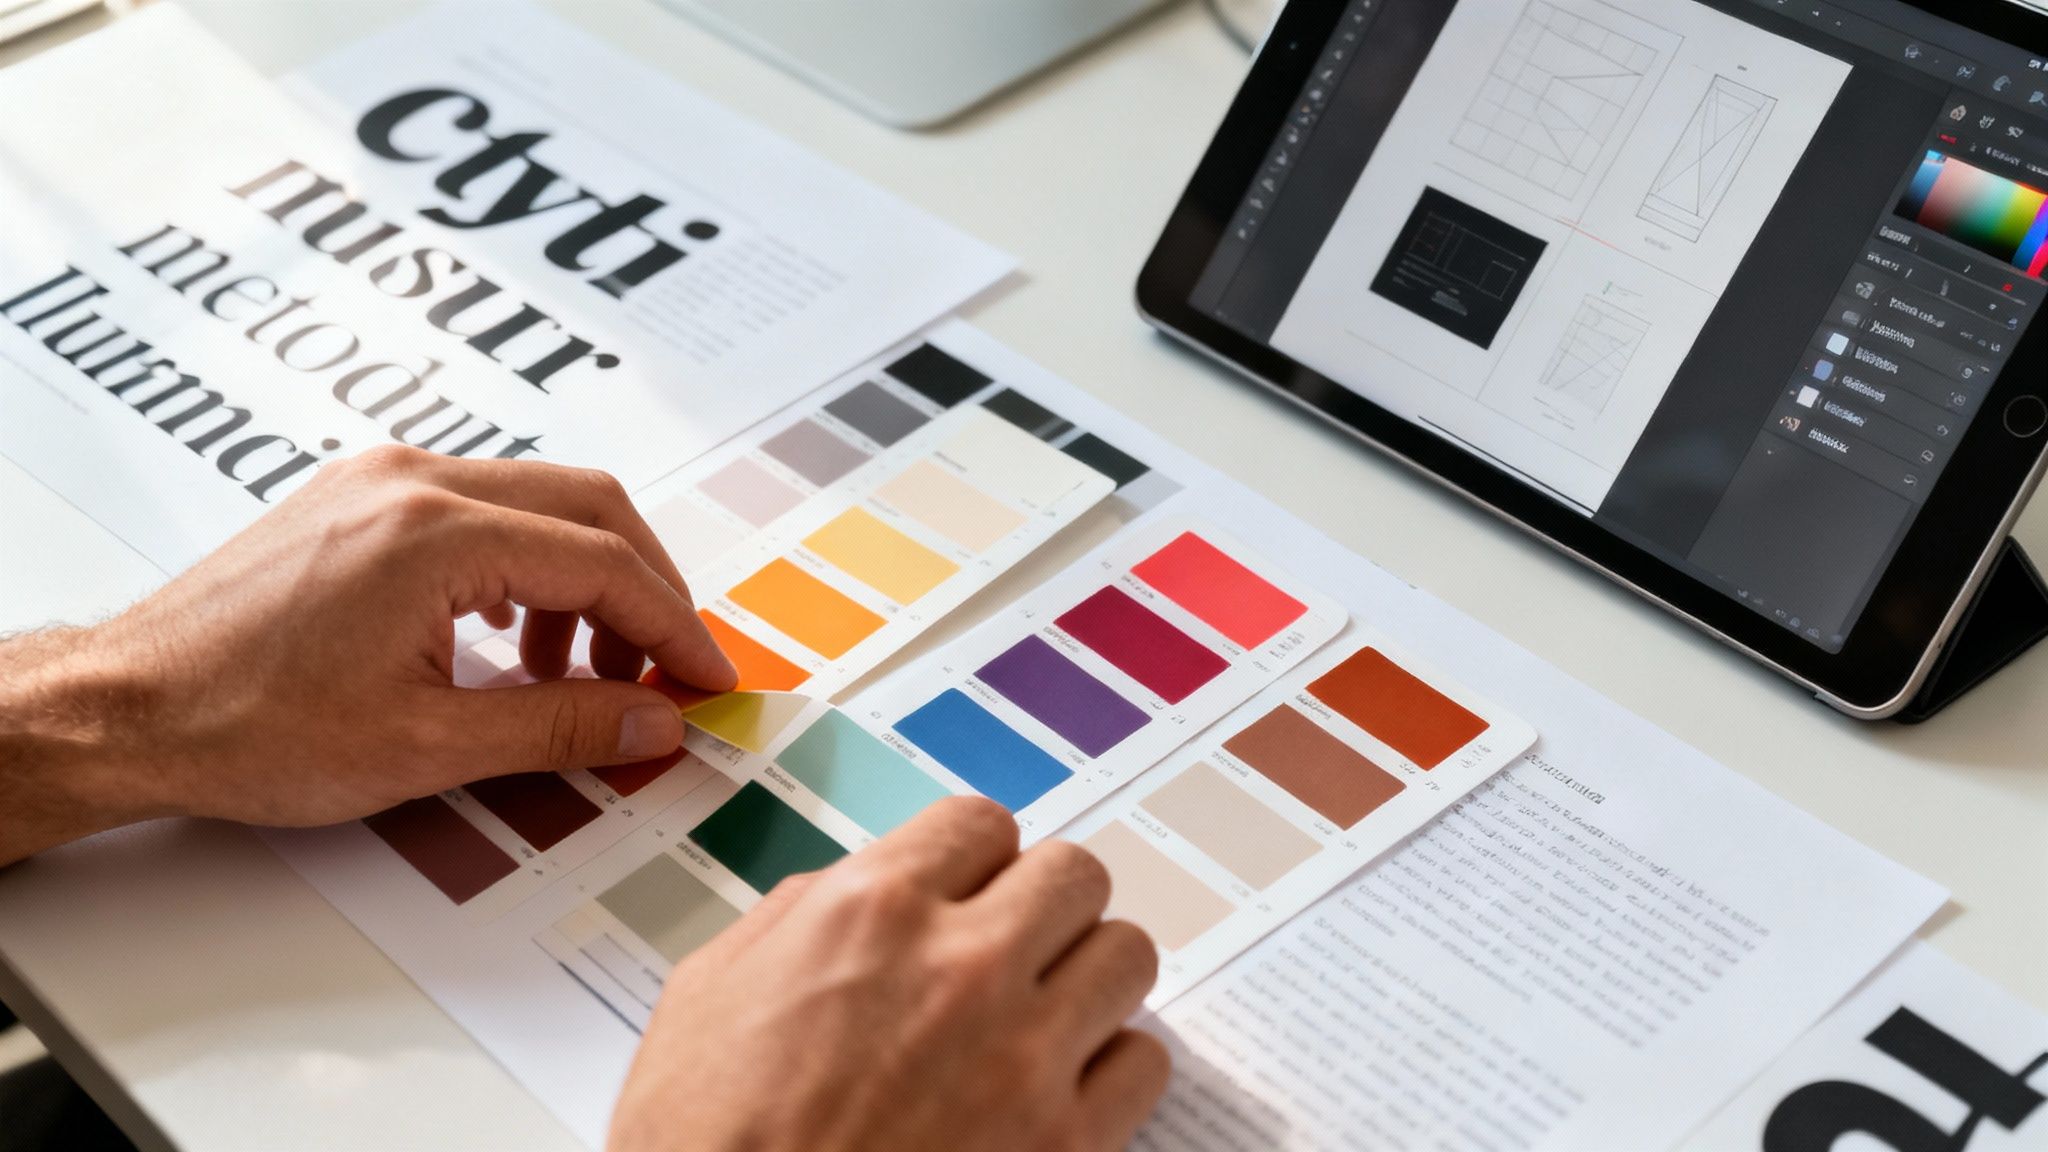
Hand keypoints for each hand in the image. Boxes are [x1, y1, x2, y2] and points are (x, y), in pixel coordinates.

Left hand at [0, 445, 735, 863]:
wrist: (126, 710)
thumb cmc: (245, 726)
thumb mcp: (425, 747)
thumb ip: (562, 727)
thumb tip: (654, 721)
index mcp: (437, 532)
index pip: (604, 562)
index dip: (673, 627)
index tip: (706, 681)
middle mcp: (414, 482)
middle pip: (588, 506)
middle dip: (646, 590)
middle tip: (668, 671)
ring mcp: (383, 481)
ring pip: (538, 504)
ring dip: (585, 583)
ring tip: (582, 677)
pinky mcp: (360, 498)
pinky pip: (482, 511)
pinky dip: (526, 571)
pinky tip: (512, 645)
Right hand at [610, 797, 1169, 1151]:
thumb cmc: (701, 1145)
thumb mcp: (706, 995)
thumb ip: (792, 920)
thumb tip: (845, 890)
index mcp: (870, 913)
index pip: (980, 823)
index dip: (974, 859)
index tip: (967, 890)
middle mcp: (961, 966)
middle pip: (1074, 875)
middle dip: (1044, 906)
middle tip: (1014, 948)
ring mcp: (1024, 1056)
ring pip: (1126, 956)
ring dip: (1088, 978)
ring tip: (1046, 1015)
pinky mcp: (1065, 1144)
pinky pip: (1144, 1064)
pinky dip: (1112, 1072)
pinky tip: (1062, 1090)